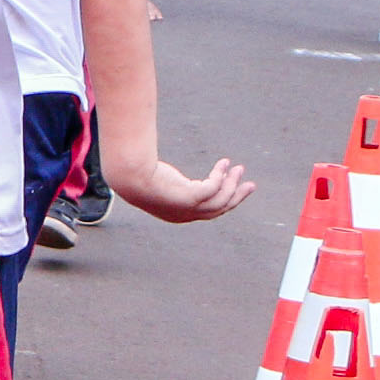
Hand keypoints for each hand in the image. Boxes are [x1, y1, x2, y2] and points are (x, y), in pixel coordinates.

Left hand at [113, 154, 253, 223]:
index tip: (232, 186)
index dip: (223, 199)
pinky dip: (221, 175)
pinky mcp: (190, 198)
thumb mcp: (159, 184)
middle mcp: (185, 216)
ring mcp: (188, 209)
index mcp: (179, 216)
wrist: (128, 176)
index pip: (208, 212)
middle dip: (236, 196)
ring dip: (233, 184)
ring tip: (239, 168)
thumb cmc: (138, 177)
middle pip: (220, 209)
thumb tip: (177, 178)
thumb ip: (172, 185)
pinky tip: (222, 162)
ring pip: (221, 199)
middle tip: (250, 184)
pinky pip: (214, 187)